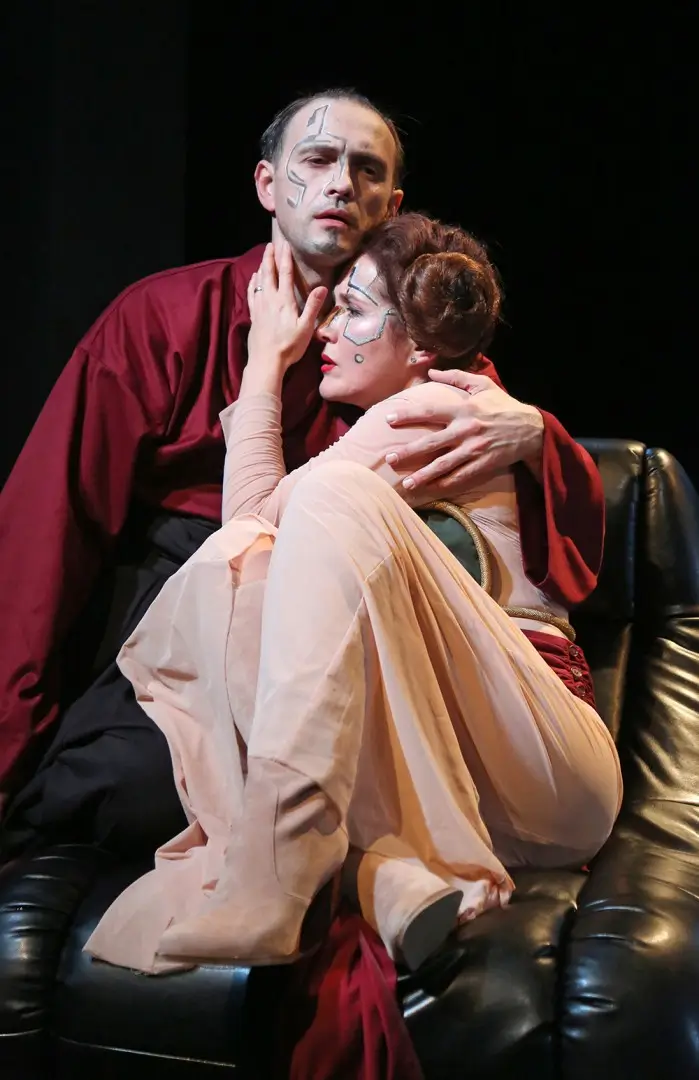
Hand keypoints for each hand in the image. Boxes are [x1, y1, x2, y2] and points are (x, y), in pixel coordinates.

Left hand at [246, 240, 326, 371]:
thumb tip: (322, 287)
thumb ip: (313, 306)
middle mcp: (270, 300)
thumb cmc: (289, 347)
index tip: (286, 244)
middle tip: (271, 244)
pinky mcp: (253, 316)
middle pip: (269, 273)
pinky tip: (253, 278)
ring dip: (262, 267)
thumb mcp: (306, 328)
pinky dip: (253, 283)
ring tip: (264, 257)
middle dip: (270, 257)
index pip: (285, 274)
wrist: (266, 362)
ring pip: (259, 281)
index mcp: (284, 301)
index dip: (286, 258)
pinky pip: (252, 294)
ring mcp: (259, 307)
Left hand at [385, 369, 544, 490]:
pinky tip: (430, 489)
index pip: (430, 412)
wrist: (532, 429)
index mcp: (464, 409)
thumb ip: (456, 377)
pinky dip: (445, 484)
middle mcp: (466, 430)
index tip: (388, 418)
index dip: (408, 415)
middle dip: (409, 452)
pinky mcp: (483, 465)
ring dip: (424, 475)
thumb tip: (431, 372)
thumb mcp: (483, 385)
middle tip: (389, 459)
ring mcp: (474, 450)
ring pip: (444, 465)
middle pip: (432, 443)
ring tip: (406, 483)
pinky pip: (461, 477)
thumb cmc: (504, 406)